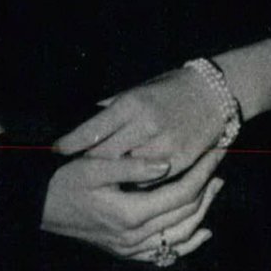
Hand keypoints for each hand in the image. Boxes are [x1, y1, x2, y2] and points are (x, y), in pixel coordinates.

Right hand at [41, 151, 223, 261]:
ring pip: (181, 234)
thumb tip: (168, 164)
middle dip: (206, 188)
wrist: (38, 206)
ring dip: (202, 211)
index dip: (202, 172)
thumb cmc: (63, 181)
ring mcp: (131, 248)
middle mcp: (134, 236)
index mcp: (130, 214)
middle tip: (217, 165)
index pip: (181, 193)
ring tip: (213, 188)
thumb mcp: (93, 167)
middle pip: (186, 213)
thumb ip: (131, 167)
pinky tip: (201, 232)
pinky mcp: (125, 251)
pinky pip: (166, 253)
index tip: (214, 153)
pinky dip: (187, 243)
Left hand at [54, 66, 230, 181]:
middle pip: (107, 156)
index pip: (93, 130)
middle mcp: (147, 126)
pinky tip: (134, 179)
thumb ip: (110, 110)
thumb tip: (82, 123)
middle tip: (79, 167)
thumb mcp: (136, 91)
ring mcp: (165, 145)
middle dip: (92, 163)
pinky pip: (152, 181)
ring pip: (128, 172)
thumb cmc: (169, 89)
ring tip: (104, 177)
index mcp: (131, 105)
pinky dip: (140, 181)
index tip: (56, 150)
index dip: (72, 143)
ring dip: (116, 175)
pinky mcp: (182, 161)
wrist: (215, 93)